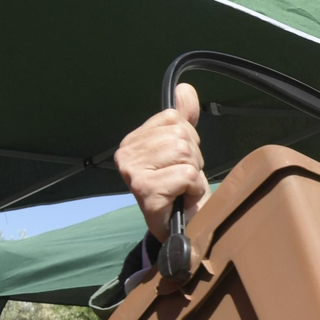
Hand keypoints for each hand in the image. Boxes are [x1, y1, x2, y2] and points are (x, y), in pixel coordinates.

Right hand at [114, 82, 209, 241]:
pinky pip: (187, 174)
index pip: (173, 118)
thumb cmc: (181, 191)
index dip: (188, 141)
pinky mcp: (146, 190)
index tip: (179, 163)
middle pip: (181, 136)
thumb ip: (183, 119)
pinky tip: (183, 199)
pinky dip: (194, 188)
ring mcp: (133, 172)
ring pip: (185, 153)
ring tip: (182, 189)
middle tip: (182, 180)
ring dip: (193, 174)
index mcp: (132, 141)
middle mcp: (126, 154)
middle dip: (193, 159)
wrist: (183, 231)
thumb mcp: (184, 150)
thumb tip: (184, 89)